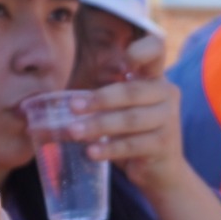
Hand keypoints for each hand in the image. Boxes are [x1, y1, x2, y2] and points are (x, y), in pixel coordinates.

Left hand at [82, 35, 199, 201]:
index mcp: (154, 78)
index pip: (156, 49)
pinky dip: (109, 148)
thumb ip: (99, 99)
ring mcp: (168, 119)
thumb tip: (51, 103)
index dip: (141, 50)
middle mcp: (166, 94)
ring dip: (99, 125)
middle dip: (100, 99)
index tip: (121, 62)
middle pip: (132, 91)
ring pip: (130, 119)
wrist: (162, 170)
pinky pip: (132, 144)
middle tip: (72, 106)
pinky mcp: (164, 145)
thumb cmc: (134, 134)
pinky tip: (91, 152)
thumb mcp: (120, 110)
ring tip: (74, 132)